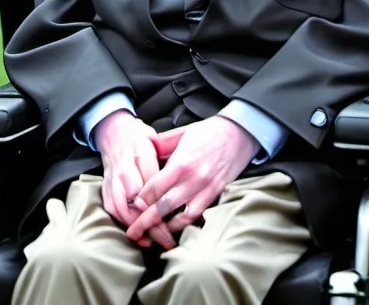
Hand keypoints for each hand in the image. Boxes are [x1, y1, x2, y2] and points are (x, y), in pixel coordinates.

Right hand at [94, 111, 174, 249]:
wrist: (114, 132)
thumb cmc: (141, 138)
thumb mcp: (158, 141)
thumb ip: (170, 155)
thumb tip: (185, 175)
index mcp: (140, 151)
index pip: (151, 182)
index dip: (159, 202)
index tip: (171, 218)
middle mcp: (124, 166)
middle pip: (136, 200)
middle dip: (151, 222)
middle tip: (166, 238)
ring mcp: (112, 178)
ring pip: (122, 208)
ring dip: (137, 227)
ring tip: (153, 242)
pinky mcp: (105, 187)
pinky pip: (112, 209)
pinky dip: (124, 224)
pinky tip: (137, 236)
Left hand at [125, 116, 258, 242]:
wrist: (239, 133)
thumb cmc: (208, 131)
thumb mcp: (182, 132)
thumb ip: (162, 143)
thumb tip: (144, 148)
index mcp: (181, 162)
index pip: (155, 187)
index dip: (140, 199)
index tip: (129, 207)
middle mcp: (193, 178)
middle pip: (164, 206)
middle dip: (145, 222)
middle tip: (132, 232)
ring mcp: (206, 189)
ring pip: (181, 217)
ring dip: (164, 228)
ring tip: (151, 236)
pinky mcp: (216, 194)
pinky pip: (197, 215)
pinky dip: (184, 225)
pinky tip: (174, 229)